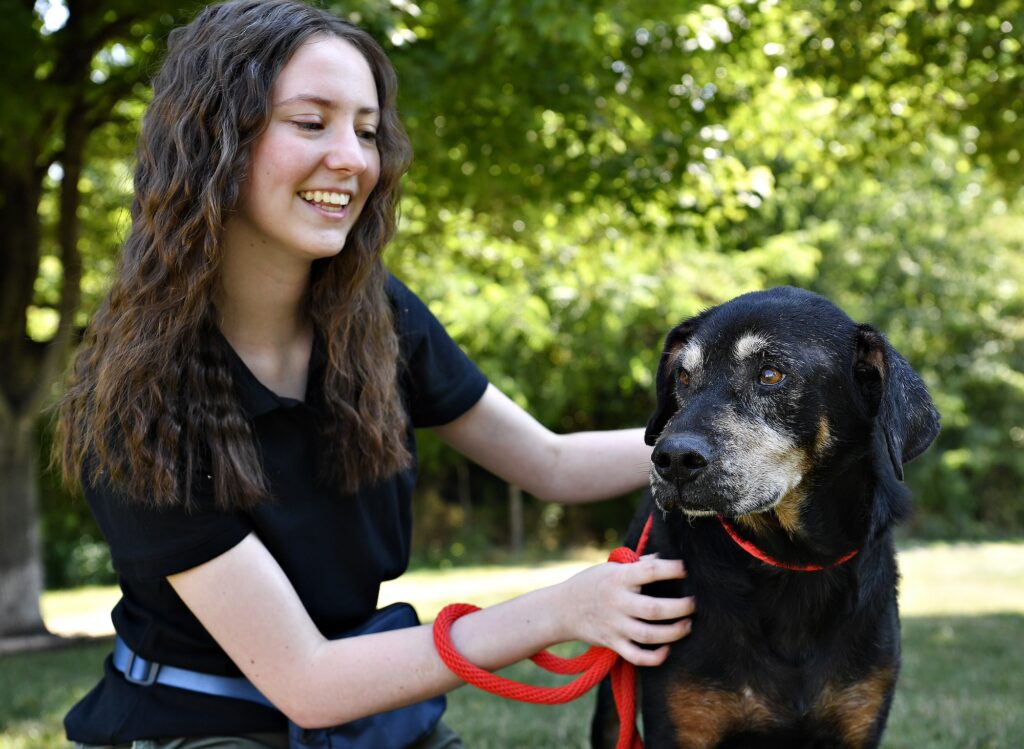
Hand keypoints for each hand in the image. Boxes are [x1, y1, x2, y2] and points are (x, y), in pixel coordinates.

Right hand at [554, 554, 693, 666]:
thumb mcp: (610, 567)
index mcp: (617, 578)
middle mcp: (617, 603)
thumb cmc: (591, 583)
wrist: (561, 609)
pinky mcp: (613, 644)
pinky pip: (636, 656)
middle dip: (680, 608)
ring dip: (674, 632)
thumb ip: (638, 565)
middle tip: (695, 603)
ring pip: (649, 635)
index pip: (650, 572)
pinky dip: (654, 657)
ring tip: (688, 624)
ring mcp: (614, 626)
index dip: (672, 569)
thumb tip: (664, 558)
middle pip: (654, 610)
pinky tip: (667, 649)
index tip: (687, 569)